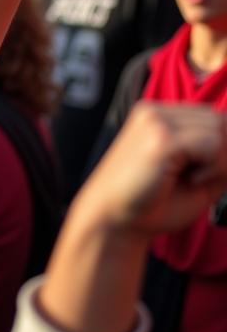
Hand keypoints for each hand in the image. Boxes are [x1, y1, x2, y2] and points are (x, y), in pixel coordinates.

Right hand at [76, 101, 226, 238]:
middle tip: (203, 178)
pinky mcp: (160, 138)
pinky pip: (211, 143)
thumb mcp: (194, 173)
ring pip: (219, 128)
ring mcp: (155, 121)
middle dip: (224, 154)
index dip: (222, 147)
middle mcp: (155, 111)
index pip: (213, 116)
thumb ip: (219, 156)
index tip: (212, 174)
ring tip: (194, 178)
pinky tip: (190, 180)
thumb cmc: (152, 203)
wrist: (114, 220)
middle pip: (219, 119)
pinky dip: (212, 167)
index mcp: (158, 116)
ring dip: (220, 160)